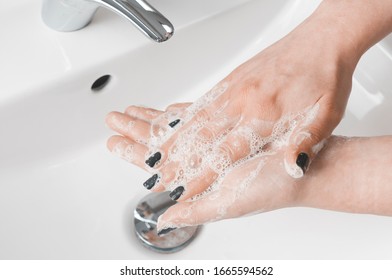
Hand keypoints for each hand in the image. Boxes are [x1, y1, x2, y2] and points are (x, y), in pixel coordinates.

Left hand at [106, 102, 303, 232]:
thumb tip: (163, 219)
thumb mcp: (229, 203)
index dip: (133, 151)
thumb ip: (194, 211)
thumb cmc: (272, 188)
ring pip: (174, 129)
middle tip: (113, 119)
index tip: (114, 140)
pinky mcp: (227, 128)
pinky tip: (166, 109)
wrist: (305, 167)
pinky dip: (179, 113)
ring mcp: (212, 143)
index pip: (156, 163)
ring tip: (131, 110)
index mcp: (196, 178)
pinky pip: (196, 118)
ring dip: (151, 120)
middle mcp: (201, 160)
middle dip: (135, 131)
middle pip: (159, 143)